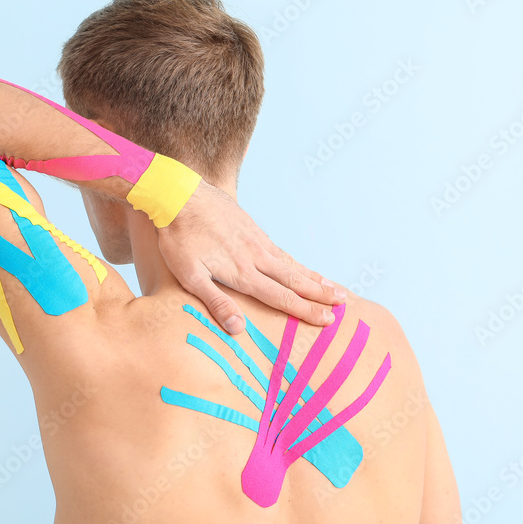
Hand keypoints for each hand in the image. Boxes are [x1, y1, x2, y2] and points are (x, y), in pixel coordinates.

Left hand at [156, 182, 345, 333]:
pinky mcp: (250, 226)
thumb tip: (239, 329)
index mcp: (242, 272)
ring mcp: (255, 239)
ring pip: (289, 263)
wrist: (179, 195)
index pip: (281, 297)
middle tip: (344, 304)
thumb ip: (216, 302)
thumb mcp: (190, 276)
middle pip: (294, 280)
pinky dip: (294, 260)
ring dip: (312, 277)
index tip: (327, 319)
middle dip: (320, 294)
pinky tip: (298, 264)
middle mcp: (255, 256)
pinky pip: (278, 248)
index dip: (305, 310)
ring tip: (333, 286)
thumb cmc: (178, 239)